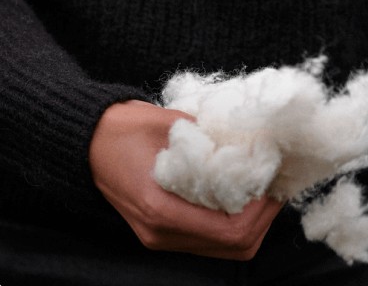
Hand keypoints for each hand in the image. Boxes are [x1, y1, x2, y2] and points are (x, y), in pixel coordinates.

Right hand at [89, 100, 281, 259]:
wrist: (87, 143)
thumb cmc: (122, 128)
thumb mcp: (169, 124)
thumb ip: (211, 138)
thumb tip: (254, 142)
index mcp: (160, 209)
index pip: (230, 230)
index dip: (262, 209)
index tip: (274, 180)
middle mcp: (162, 233)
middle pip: (235, 247)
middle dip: (265, 218)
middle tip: (276, 184)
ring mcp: (162, 236)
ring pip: (227, 248)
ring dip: (254, 222)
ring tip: (264, 188)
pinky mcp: (165, 231)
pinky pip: (212, 239)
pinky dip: (236, 222)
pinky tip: (243, 194)